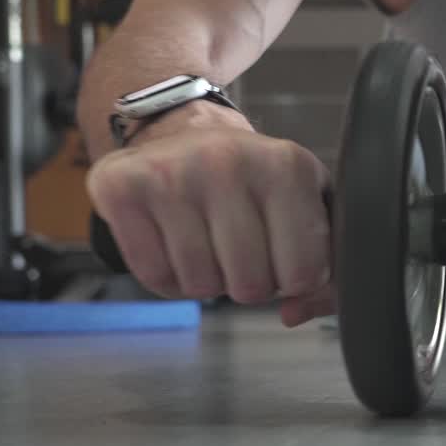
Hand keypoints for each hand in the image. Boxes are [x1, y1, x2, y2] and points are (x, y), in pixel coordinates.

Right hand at [86, 101, 333, 327]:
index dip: (295, 279)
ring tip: (209, 240)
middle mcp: (228, 161)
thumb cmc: (254, 180)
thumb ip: (324, 267)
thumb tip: (294, 313)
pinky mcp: (120, 187)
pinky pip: (155, 277)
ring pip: (202, 287)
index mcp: (287, 166)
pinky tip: (175, 242)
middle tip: (242, 248)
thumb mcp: (307, 205)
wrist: (183, 132)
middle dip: (251, 284)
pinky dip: (169, 278)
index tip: (284, 252)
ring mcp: (170, 172)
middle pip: (252, 287)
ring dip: (209, 280)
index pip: (305, 274)